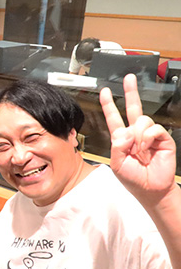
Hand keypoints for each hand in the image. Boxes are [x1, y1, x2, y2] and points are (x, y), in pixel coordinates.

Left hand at [99, 74, 176, 203]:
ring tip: (139, 152)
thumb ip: (117, 146)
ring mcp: (149, 135)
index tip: (104, 92)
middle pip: (132, 108)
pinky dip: (147, 139)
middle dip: (130, 92)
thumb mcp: (116, 163)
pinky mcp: (162, 138)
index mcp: (121, 138)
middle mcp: (135, 134)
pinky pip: (153, 129)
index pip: (113, 118)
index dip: (108, 105)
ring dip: (137, 136)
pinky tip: (146, 149)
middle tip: (129, 78)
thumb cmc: (133, 178)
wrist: (150, 189)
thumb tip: (126, 131)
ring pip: (142, 120)